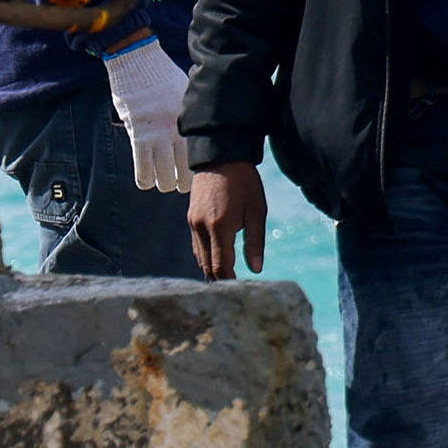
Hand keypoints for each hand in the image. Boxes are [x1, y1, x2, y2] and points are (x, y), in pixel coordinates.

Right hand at [103, 38, 190, 192]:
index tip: (203, 176)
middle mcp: (176, 130)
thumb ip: (191, 114)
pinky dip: (145, 179)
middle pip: (185, 170)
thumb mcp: (186, 94)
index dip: (203, 170)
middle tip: (181, 185)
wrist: (138, 63)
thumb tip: (205, 127)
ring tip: (165, 184)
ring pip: (163, 173)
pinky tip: (147, 183)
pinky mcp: (137, 135)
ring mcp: (156, 135)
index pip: (202, 154)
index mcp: (191, 120)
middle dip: (183, 182)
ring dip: (164, 183)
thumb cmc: (164, 77)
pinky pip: (141, 166)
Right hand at [188, 163, 267, 279]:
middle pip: (207, 265)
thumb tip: (257, 269)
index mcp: (220, 227)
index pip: (221, 265)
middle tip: (235, 290)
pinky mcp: (190, 218)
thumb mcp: (257, 211)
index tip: (240, 290)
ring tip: (227, 279)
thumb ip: (256, 242)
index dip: (229, 281)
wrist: (221, 157)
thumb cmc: (245, 183)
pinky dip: (206, 255)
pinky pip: (197, 244)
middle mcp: (202, 228)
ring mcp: (193, 223)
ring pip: (200, 256)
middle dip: (220, 278)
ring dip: (212, 268)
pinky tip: (217, 259)